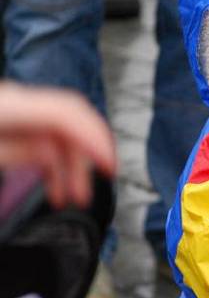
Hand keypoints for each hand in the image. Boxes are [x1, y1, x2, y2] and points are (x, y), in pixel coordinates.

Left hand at [0, 81, 116, 207]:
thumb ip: (19, 153)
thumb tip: (51, 155)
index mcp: (9, 104)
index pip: (66, 113)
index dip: (95, 139)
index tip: (109, 166)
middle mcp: (17, 99)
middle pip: (70, 120)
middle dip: (88, 155)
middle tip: (98, 184)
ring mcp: (17, 107)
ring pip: (61, 132)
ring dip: (72, 166)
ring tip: (75, 198)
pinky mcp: (14, 119)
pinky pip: (45, 137)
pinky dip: (54, 163)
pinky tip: (57, 187)